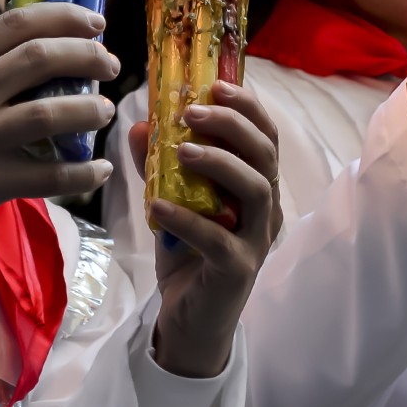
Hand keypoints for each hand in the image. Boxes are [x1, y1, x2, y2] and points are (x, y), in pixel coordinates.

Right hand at [0, 3, 119, 256]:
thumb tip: (50, 47)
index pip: (18, 23)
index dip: (66, 18)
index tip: (97, 23)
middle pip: (40, 59)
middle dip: (87, 56)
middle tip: (109, 65)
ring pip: (49, 113)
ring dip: (90, 110)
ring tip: (105, 111)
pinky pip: (48, 176)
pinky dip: (83, 172)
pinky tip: (100, 169)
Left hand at [126, 80, 280, 377]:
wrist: (190, 321)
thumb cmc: (188, 254)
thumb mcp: (170, 200)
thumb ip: (158, 165)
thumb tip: (140, 124)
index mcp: (257, 185)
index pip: (265, 135)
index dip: (246, 107)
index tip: (215, 86)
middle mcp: (266, 208)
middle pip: (265, 155)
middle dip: (231, 125)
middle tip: (190, 113)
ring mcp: (256, 240)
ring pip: (255, 189)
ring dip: (219, 163)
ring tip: (180, 152)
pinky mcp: (238, 270)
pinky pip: (219, 239)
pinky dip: (188, 219)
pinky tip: (158, 207)